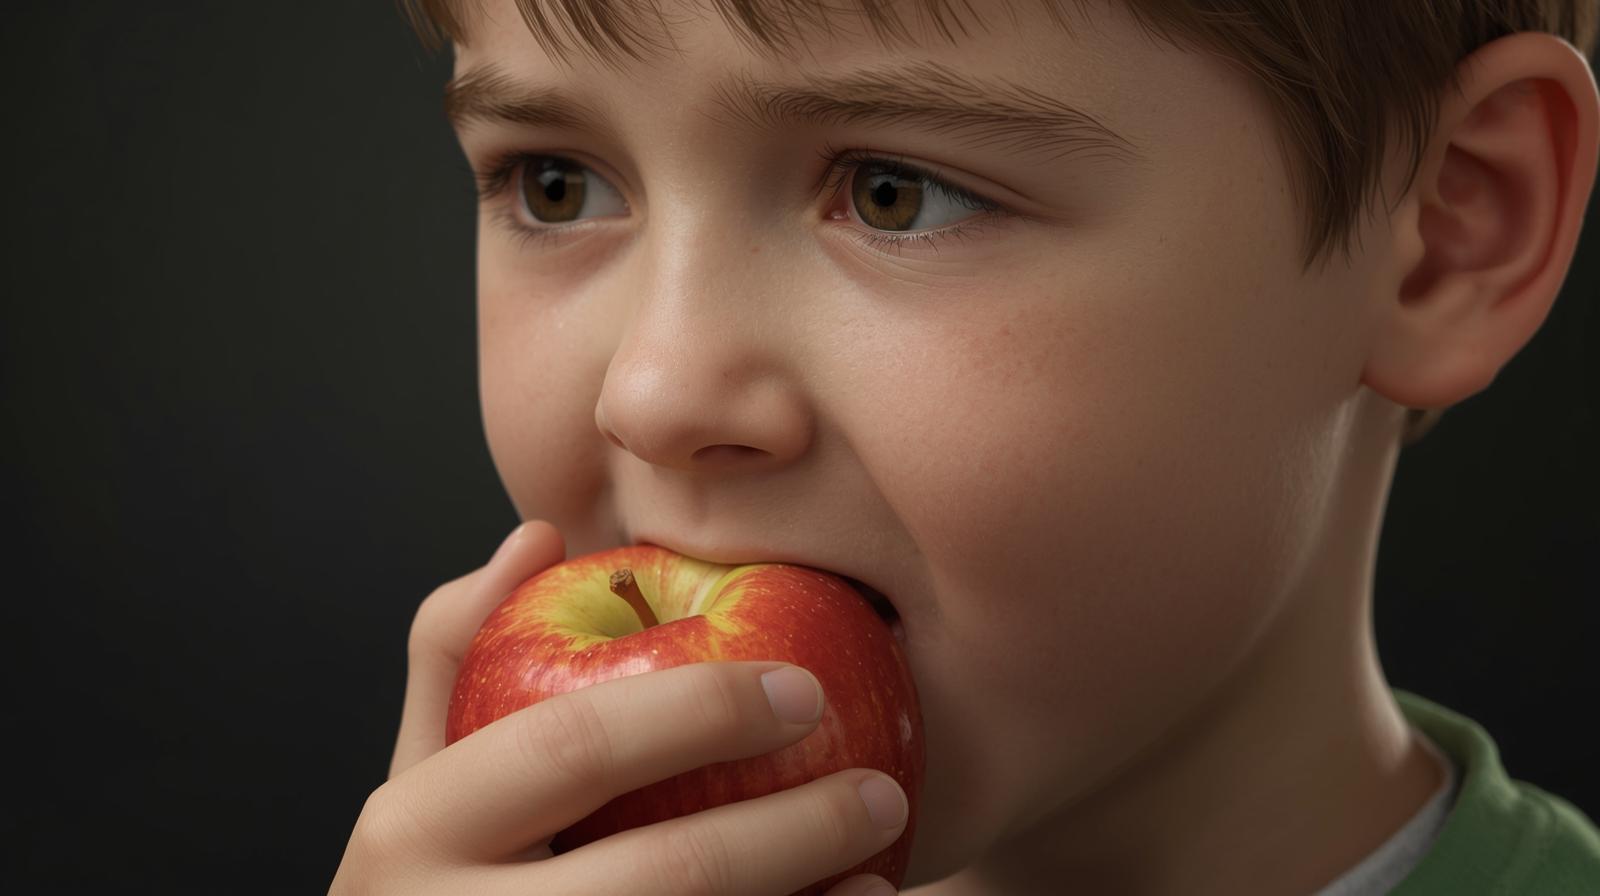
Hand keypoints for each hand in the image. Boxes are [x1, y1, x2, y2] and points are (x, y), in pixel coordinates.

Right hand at [331, 520, 906, 894]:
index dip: (699, 710)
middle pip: (662, 875)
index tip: (804, 690)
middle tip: (879, 795)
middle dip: (790, 832)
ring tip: (880, 877)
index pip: (575, 748)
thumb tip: (541, 539)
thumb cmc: (435, 869)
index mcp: (412, 830)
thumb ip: (457, 649)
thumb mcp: (422, 767)